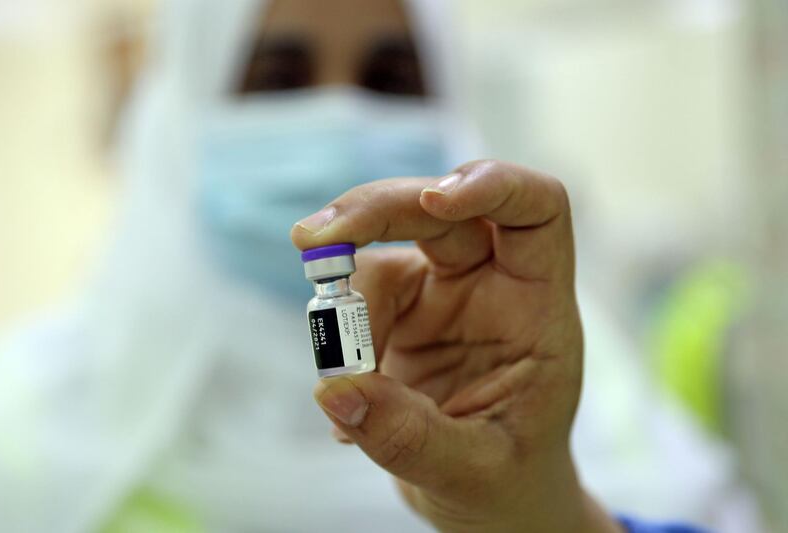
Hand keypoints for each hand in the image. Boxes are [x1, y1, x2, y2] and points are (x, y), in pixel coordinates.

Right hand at [291, 160, 621, 532]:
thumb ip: (409, 438)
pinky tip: (345, 394)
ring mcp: (444, 293)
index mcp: (537, 307)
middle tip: (311, 239)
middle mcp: (491, 284)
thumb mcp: (474, 472)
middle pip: (437, 210)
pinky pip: (355, 296)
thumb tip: (334, 390)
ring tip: (340, 372)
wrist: (492, 500)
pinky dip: (336, 336)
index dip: (491, 185)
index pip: (536, 210)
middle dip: (374, 212)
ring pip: (383, 248)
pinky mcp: (403, 312)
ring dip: (343, 297)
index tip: (434, 200)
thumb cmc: (510, 479)